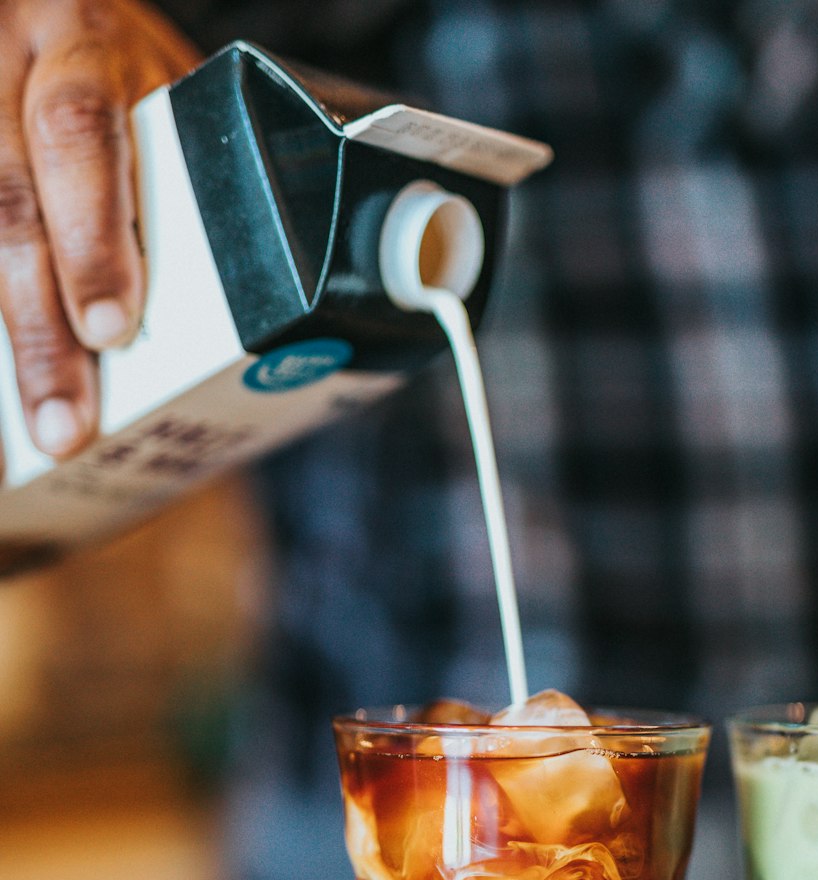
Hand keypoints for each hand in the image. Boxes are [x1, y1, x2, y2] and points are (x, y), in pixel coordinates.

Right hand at [0, 0, 198, 466]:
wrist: (60, 25)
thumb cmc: (138, 81)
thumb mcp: (182, 98)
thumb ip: (207, 174)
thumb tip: (315, 312)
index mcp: (84, 45)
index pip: (77, 130)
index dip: (90, 235)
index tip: (111, 328)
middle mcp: (16, 69)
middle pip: (12, 201)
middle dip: (44, 324)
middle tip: (72, 420)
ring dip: (19, 341)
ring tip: (49, 430)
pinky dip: (2, 334)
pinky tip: (18, 397)